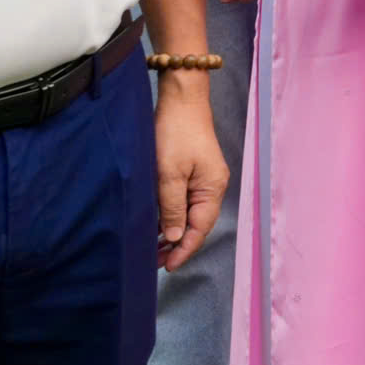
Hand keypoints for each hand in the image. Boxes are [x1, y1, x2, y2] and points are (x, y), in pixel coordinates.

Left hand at [153, 85, 228, 271]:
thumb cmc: (175, 132)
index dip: (184, 249)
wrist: (182, 98)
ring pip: (189, 213)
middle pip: (196, 224)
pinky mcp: (193, 170)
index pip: (199, 229)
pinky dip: (171, 214)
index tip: (167, 266)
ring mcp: (204, 178)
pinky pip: (184, 200)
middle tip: (154, 261)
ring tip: (152, 247)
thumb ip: (172, 208)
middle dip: (177, 244)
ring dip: (172, 230)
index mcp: (212, 189)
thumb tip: (175, 237)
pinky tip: (157, 222)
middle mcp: (212, 186)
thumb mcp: (169, 173)